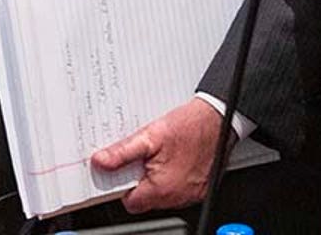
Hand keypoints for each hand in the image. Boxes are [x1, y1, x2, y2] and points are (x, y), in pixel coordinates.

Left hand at [90, 98, 223, 213]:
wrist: (219, 118)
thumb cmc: (190, 126)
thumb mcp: (150, 136)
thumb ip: (122, 153)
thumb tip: (101, 162)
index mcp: (162, 188)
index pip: (130, 202)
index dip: (121, 186)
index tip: (120, 171)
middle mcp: (178, 197)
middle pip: (146, 199)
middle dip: (139, 179)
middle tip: (142, 157)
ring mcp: (191, 194)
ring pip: (162, 194)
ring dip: (155, 178)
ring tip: (159, 155)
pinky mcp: (200, 189)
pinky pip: (178, 189)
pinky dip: (172, 177)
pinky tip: (173, 158)